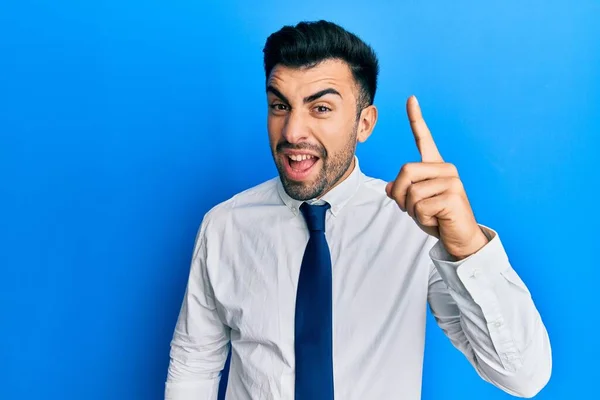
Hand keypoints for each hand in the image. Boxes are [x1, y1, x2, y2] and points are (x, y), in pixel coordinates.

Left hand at [385, 96, 488, 259]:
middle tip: (414, 208)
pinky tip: (438, 219)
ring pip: (411, 192)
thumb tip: (388, 188)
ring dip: (412, 209)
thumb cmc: (437, 218)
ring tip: (430, 214)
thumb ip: (401, 191)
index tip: (411, 98)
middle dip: (400, 194)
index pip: (424, 139)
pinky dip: (422, 218)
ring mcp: (451, 180)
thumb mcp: (413, 203)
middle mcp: (445, 168)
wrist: (460, 238)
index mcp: (436, 166)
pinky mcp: (453, 195)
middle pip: (405, 171)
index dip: (416, 119)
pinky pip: (421, 206)